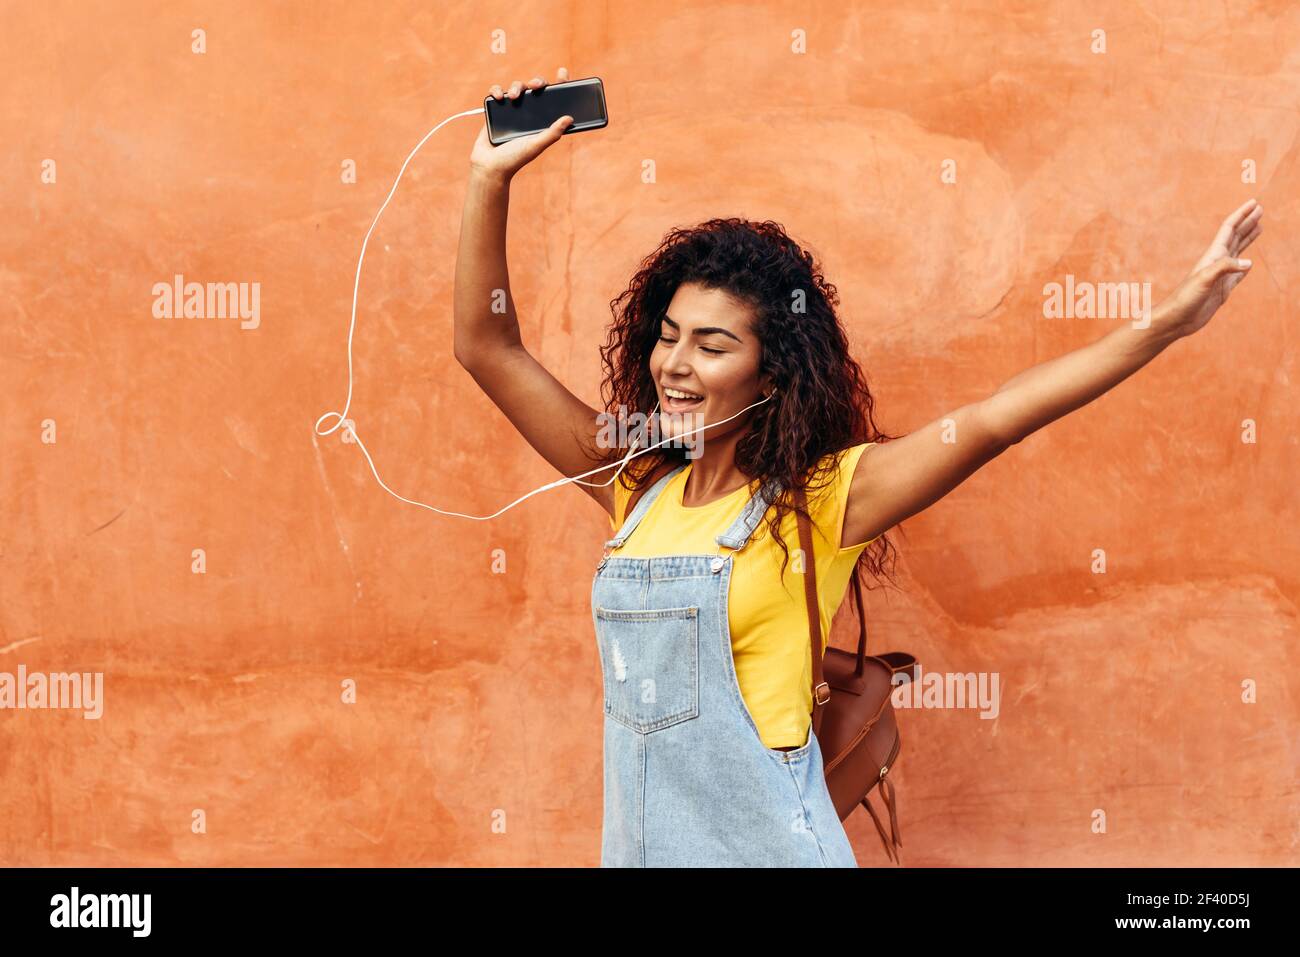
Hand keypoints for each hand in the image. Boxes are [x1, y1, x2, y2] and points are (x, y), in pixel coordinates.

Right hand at [470, 67, 573, 182]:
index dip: (559, 85)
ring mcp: (512, 110)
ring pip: (517, 87)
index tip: (562, 73)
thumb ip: (552, 133)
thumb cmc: (514, 159)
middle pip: (535, 88)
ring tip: (513, 97)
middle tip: (537, 85)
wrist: (490, 166)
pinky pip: (497, 92)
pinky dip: (497, 90)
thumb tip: (569, 118)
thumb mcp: (536, 145)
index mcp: (541, 121)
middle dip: (537, 81)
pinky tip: (499, 96)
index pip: (553, 99)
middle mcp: (529, 114)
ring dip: (517, 87)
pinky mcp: (496, 110)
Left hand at [1157, 199, 1262, 338]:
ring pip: (1238, 252)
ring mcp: (1221, 275)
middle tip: (1260, 209)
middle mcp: (1217, 262)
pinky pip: (1238, 274)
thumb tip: (1249, 263)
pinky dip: (1245, 266)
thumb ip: (1225, 268)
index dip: (1242, 215)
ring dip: (1248, 239)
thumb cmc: (1185, 298)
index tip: (1255, 203)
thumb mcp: (1204, 279)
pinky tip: (1249, 264)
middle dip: (1248, 223)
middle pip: (1236, 236)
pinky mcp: (1223, 289)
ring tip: (1259, 227)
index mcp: (1213, 255)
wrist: (1177, 319)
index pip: (1230, 229)